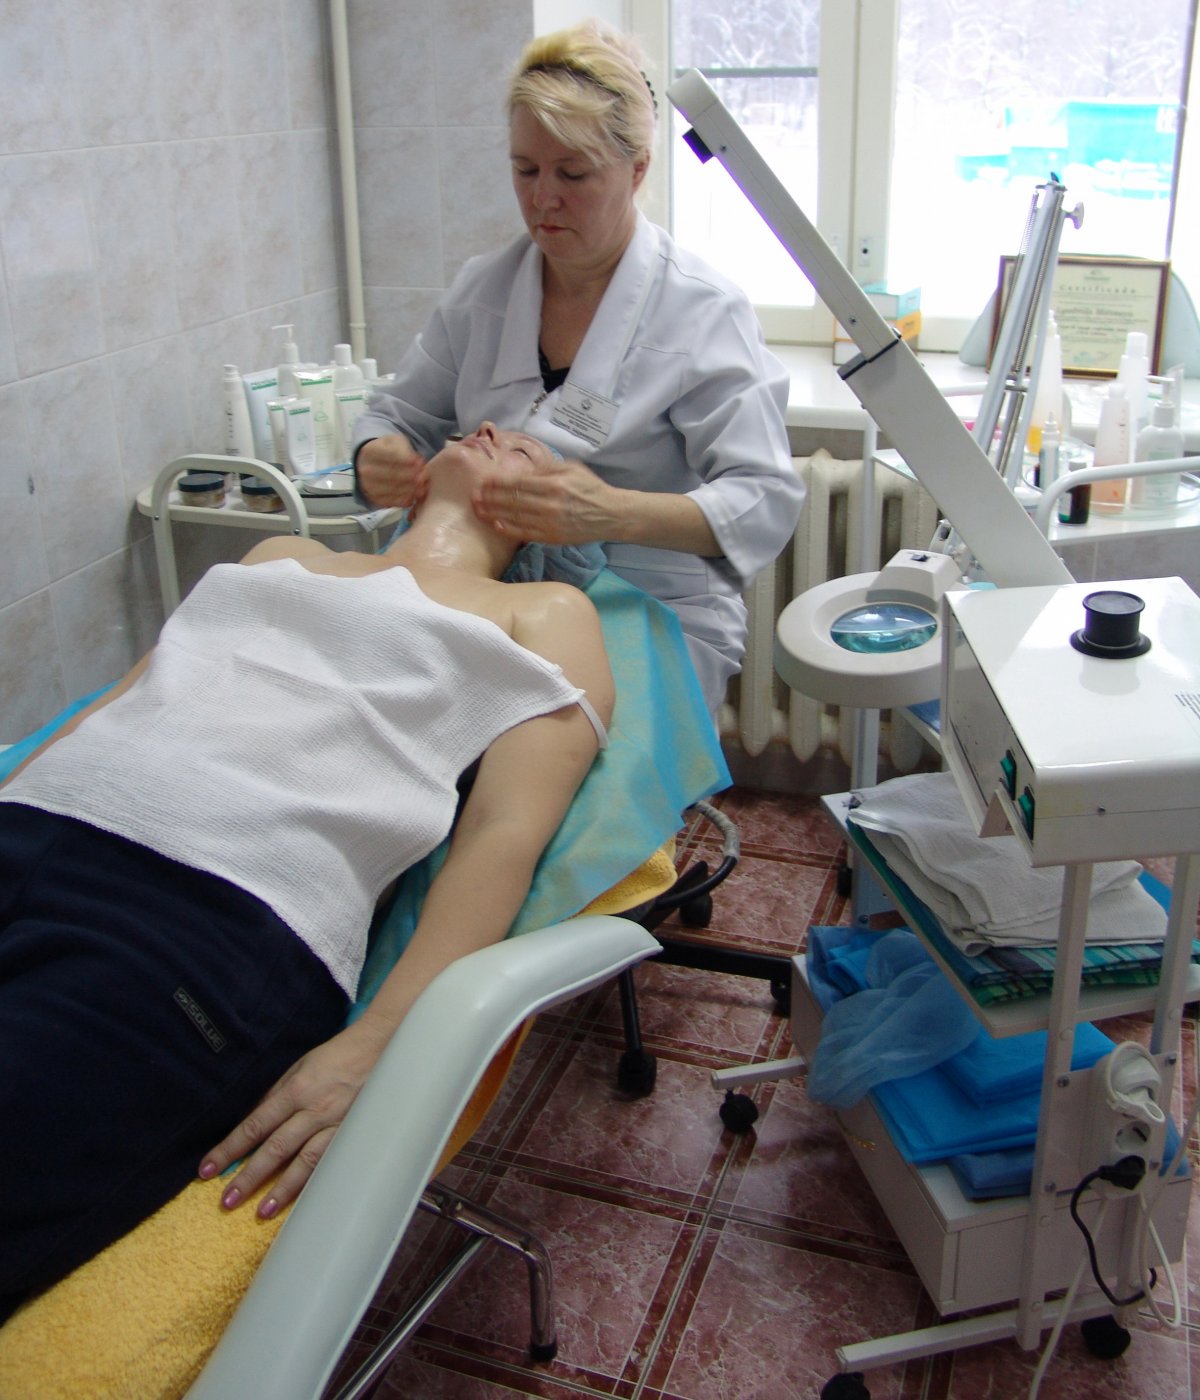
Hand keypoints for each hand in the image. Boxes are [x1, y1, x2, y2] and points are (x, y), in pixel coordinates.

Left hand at [198, 1013, 393, 1217]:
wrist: (381, 1049)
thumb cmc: (336, 1057)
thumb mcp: (299, 1068)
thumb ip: (275, 1095)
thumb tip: (250, 1122)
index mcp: (296, 1089)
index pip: (255, 1124)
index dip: (231, 1147)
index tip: (208, 1169)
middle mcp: (314, 1108)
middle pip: (275, 1147)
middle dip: (249, 1175)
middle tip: (227, 1200)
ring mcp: (336, 1123)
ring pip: (304, 1160)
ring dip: (282, 1188)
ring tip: (261, 1211)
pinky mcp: (353, 1133)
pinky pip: (330, 1162)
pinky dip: (314, 1182)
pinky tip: (302, 1200)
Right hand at [356, 434, 429, 509]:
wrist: (374, 463)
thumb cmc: (389, 451)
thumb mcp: (396, 442)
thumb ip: (406, 450)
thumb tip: (416, 462)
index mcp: (369, 451)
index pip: (390, 456)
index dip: (406, 460)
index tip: (420, 462)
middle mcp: (365, 469)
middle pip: (391, 474)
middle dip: (410, 477)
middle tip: (423, 477)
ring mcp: (367, 485)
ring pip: (391, 489)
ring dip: (410, 489)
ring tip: (422, 487)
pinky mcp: (373, 498)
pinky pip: (390, 501)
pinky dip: (404, 499)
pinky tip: (414, 496)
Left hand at [472, 455, 622, 546]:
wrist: (610, 514)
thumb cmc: (590, 488)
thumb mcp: (570, 468)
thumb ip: (545, 467)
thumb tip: (521, 467)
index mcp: (554, 483)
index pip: (518, 483)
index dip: (497, 483)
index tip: (483, 481)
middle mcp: (550, 503)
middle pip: (512, 500)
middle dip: (490, 497)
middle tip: (473, 495)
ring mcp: (550, 522)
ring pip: (515, 517)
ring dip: (494, 513)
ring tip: (477, 510)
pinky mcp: (552, 537)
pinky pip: (525, 533)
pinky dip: (508, 529)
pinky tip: (495, 524)